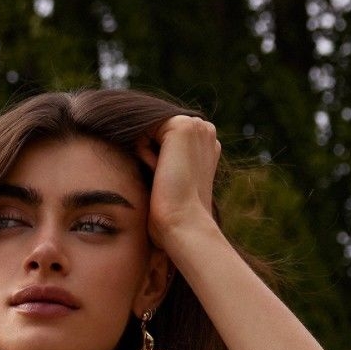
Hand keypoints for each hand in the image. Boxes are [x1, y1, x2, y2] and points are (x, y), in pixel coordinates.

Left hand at [133, 116, 221, 249]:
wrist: (183, 223)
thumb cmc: (176, 214)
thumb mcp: (174, 181)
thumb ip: (168, 160)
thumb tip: (147, 156)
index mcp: (206, 144)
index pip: (165, 140)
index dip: (160, 163)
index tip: (173, 186)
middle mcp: (205, 130)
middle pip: (156, 134)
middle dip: (154, 157)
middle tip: (170, 183)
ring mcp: (196, 125)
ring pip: (150, 132)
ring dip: (149, 157)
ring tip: (166, 179)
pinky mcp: (182, 125)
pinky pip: (144, 131)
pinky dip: (144, 154)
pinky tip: (160, 172)